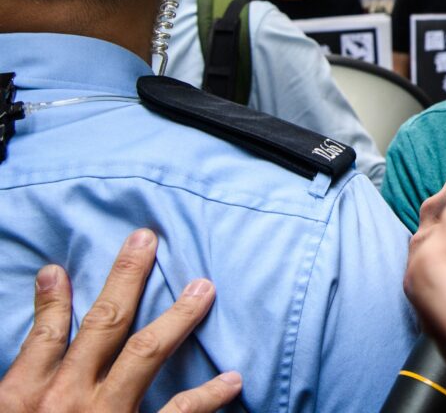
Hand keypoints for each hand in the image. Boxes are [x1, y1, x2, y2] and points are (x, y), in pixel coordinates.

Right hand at [0, 229, 241, 412]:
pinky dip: (207, 398)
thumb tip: (37, 321)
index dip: (54, 300)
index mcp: (23, 399)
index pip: (44, 336)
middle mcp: (65, 401)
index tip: (61, 268)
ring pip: (144, 354)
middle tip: (149, 238)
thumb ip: (24, 374)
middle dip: (126, 278)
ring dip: (177, 318)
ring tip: (204, 288)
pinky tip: (232, 380)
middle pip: (101, 325)